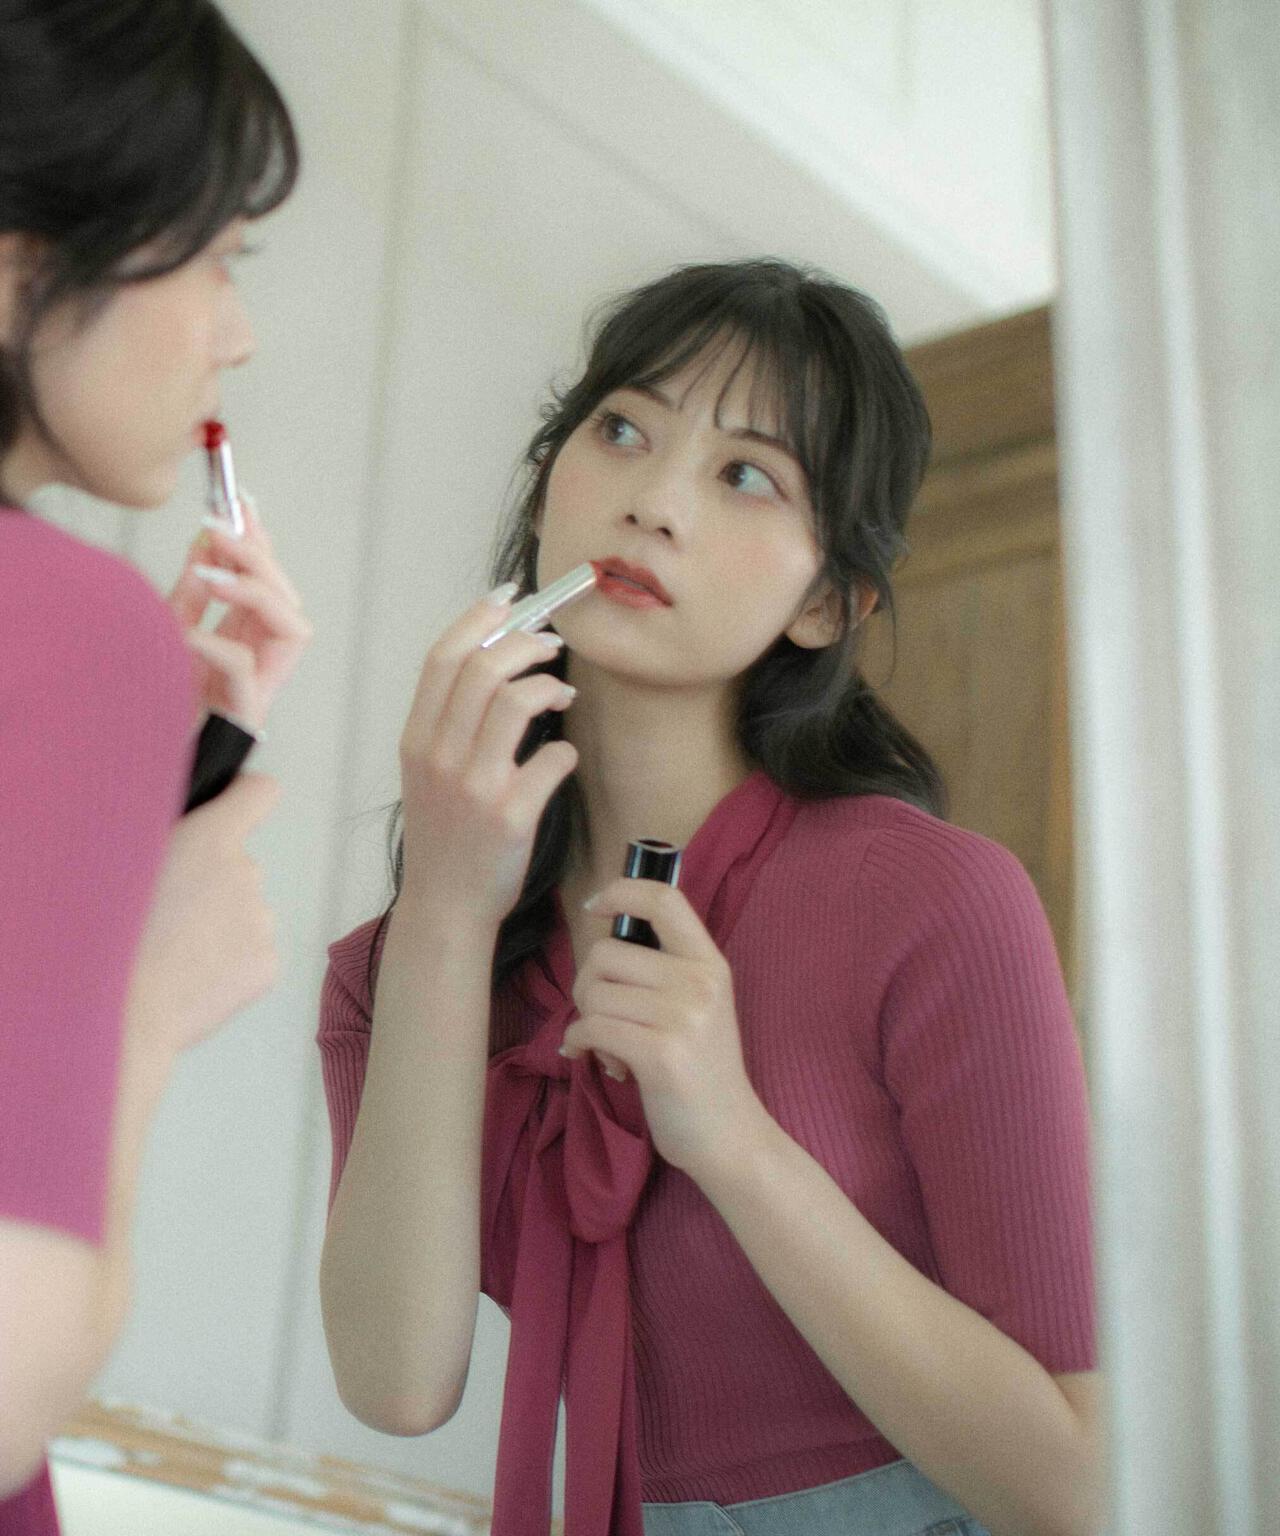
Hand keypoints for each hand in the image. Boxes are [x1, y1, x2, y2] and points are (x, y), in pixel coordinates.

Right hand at [125, 772, 280, 1056]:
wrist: (123, 1016)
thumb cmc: (104, 940)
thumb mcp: (118, 864)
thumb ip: (161, 838)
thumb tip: (176, 833)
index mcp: (211, 839)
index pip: (258, 794)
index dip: (244, 797)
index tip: (234, 803)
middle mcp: (247, 873)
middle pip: (237, 866)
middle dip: (209, 882)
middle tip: (164, 913)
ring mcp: (262, 921)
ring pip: (241, 913)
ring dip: (216, 926)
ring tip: (170, 951)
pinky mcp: (267, 965)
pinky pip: (248, 953)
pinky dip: (226, 964)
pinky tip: (189, 978)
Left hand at [167, 492, 312, 733]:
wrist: (130, 753)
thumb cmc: (154, 697)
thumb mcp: (167, 628)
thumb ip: (190, 589)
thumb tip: (204, 540)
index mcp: (247, 640)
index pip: (269, 581)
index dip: (260, 541)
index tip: (238, 501)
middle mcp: (263, 661)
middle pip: (289, 601)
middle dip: (260, 559)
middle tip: (220, 529)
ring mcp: (259, 689)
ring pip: (294, 632)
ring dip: (258, 593)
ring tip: (211, 573)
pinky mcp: (243, 714)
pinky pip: (245, 670)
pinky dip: (217, 645)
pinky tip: (186, 635)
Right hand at [398, 588, 578, 925]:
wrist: (447, 907)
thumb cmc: (445, 835)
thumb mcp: (427, 772)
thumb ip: (449, 722)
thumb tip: (496, 661)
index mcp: (416, 740)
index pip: (442, 659)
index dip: (478, 619)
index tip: (510, 599)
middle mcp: (439, 757)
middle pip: (482, 670)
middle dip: (526, 644)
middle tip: (553, 645)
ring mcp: (475, 787)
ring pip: (516, 703)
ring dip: (550, 687)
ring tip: (564, 694)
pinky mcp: (511, 816)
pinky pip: (552, 760)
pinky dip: (565, 753)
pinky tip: (562, 760)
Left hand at [560, 879, 766, 1179]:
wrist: (729, 1135)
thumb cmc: (701, 1068)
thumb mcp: (697, 1004)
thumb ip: (663, 967)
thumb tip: (602, 930)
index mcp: (709, 962)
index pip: (665, 899)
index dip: (621, 891)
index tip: (596, 907)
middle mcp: (699, 981)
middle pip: (606, 952)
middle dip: (587, 984)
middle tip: (605, 1016)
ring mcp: (682, 1017)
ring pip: (593, 991)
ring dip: (585, 1019)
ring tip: (611, 1045)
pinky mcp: (660, 1053)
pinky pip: (591, 1027)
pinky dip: (580, 1043)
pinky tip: (598, 1060)